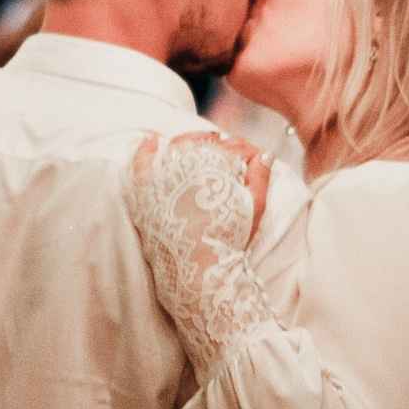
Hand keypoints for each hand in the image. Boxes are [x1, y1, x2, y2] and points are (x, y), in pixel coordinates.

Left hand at [135, 130, 273, 243]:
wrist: (197, 267)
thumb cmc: (228, 238)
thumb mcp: (254, 207)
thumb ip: (260, 176)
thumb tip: (265, 153)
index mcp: (218, 164)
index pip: (234, 146)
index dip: (245, 153)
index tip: (250, 162)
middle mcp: (190, 163)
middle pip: (208, 141)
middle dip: (222, 146)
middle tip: (229, 161)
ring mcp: (165, 175)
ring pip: (179, 144)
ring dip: (193, 143)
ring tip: (202, 151)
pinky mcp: (146, 189)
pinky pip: (143, 161)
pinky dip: (147, 150)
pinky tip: (152, 142)